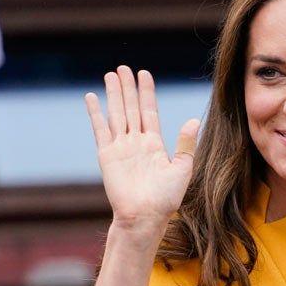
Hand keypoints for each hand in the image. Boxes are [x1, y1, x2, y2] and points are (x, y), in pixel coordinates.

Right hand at [85, 66, 198, 235]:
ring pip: (116, 114)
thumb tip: (194, 120)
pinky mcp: (106, 155)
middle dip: (128, 88)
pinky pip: (100, 129)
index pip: (149, 111)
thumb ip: (185, 144)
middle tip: (123, 68)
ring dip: (113, 94)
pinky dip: (95, 113)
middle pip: (131, 108)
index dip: (147, 92)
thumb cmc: (165, 199)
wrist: (145, 216)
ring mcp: (120, 147)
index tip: (144, 74)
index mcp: (154, 144)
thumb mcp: (182, 168)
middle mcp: (136, 142)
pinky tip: (92, 97)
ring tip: (110, 75)